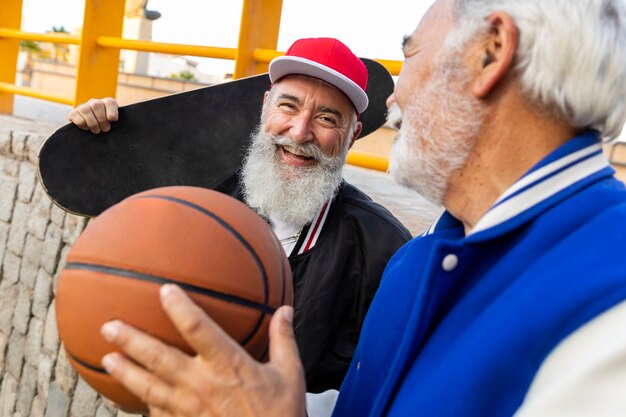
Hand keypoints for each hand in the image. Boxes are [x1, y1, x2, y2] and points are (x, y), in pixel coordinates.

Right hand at [67, 97, 118, 133]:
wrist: (92, 131)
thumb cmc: (107, 128)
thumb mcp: (115, 124)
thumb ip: (115, 121)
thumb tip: (115, 121)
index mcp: (108, 103)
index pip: (110, 103)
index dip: (112, 112)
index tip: (113, 120)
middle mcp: (95, 102)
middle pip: (96, 105)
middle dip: (102, 120)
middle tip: (105, 129)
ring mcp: (83, 106)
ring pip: (85, 110)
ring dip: (92, 123)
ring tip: (97, 130)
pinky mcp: (73, 113)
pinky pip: (75, 116)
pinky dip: (81, 124)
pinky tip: (86, 128)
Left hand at [100, 284, 306, 416]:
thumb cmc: (280, 415)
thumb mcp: (290, 374)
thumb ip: (283, 339)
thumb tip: (285, 311)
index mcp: (228, 365)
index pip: (197, 328)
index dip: (179, 307)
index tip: (164, 290)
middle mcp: (202, 385)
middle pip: (158, 358)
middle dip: (131, 340)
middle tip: (108, 326)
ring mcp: (189, 409)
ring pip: (148, 387)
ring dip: (126, 372)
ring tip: (107, 359)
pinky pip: (157, 414)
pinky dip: (142, 404)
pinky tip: (131, 397)